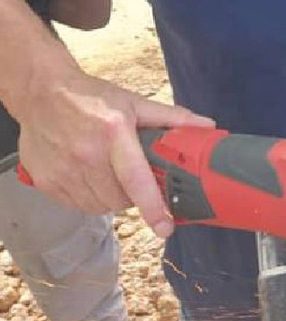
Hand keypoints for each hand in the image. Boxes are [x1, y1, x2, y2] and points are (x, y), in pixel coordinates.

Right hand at [16, 70, 214, 236]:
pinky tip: (90, 177)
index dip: (153, 207)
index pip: (136, 179)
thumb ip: (172, 117)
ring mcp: (63, 171)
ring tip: (110, 174)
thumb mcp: (134, 103)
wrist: (41, 93)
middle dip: (133, 196)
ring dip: (111, 198)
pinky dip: (90, 199)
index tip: (166, 228)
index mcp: (114, 133)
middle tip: (132, 177)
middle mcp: (86, 155)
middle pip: (119, 199)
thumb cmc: (93, 98)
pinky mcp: (46, 182)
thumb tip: (208, 126)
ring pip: (99, 206)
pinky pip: (77, 205)